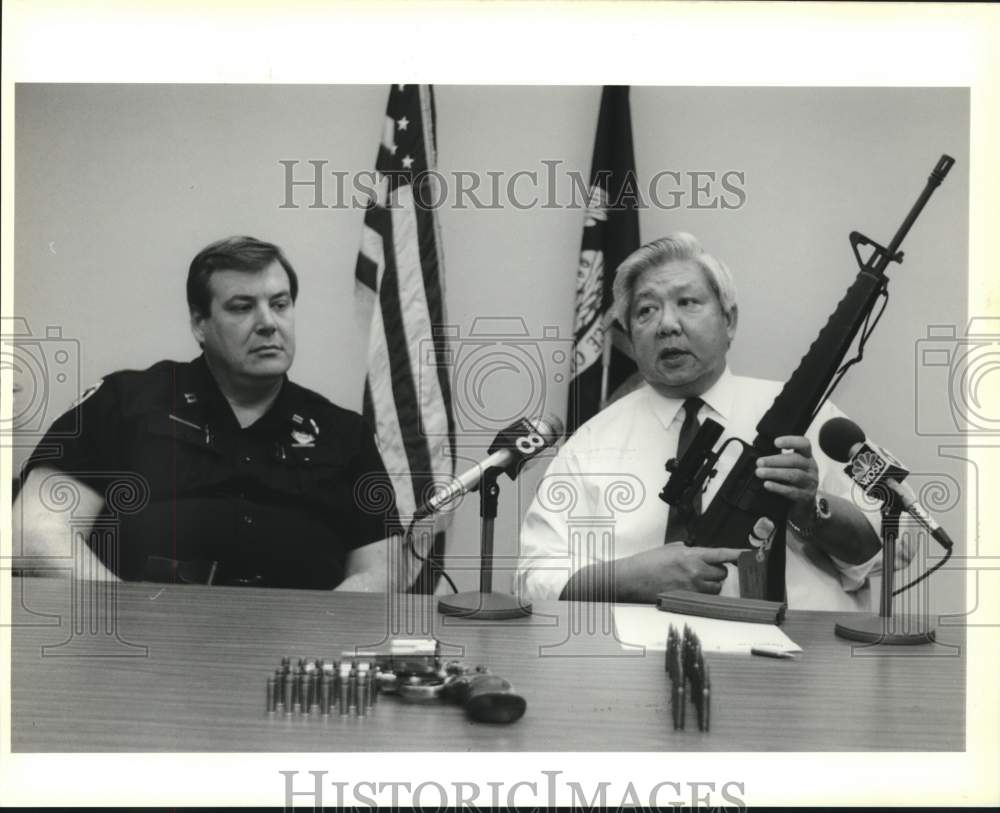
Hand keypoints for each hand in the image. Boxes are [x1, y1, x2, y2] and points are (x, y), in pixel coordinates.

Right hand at [560, 542, 743, 602]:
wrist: (632, 579)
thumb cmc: (647, 563)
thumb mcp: (669, 550)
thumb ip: (689, 551)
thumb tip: (700, 555)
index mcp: (691, 555)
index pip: (721, 554)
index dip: (737, 554)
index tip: (748, 554)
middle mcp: (695, 571)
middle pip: (722, 573)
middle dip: (716, 571)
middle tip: (702, 569)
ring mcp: (692, 588)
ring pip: (716, 587)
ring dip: (710, 584)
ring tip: (693, 580)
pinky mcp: (688, 600)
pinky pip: (705, 598)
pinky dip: (702, 594)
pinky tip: (688, 590)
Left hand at [756, 435, 818, 527]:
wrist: (803, 506)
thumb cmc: (794, 482)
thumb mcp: (790, 467)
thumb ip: (780, 460)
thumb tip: (760, 456)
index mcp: (807, 457)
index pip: (804, 444)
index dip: (791, 441)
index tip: (776, 442)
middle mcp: (811, 468)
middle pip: (795, 460)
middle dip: (775, 460)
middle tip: (759, 462)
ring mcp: (810, 482)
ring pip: (793, 475)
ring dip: (774, 473)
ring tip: (760, 472)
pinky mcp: (805, 496)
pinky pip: (792, 491)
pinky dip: (778, 487)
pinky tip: (767, 485)